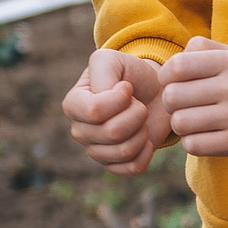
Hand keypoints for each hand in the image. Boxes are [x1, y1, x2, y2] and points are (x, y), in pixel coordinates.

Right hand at [65, 48, 171, 175]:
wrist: (153, 92)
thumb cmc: (131, 74)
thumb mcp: (113, 59)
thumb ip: (104, 70)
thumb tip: (110, 95)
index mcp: (73, 104)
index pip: (94, 111)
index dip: (119, 100)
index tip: (128, 87)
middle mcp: (80, 130)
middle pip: (112, 132)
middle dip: (136, 114)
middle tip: (139, 104)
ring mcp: (96, 151)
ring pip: (124, 151)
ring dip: (142, 131)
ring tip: (141, 118)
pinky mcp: (115, 165)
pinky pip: (132, 167)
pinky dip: (146, 151)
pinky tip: (145, 136)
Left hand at [163, 37, 227, 161]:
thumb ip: (200, 49)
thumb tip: (170, 65)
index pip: (177, 66)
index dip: (166, 77)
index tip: (175, 84)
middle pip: (172, 96)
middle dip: (171, 103)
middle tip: (184, 106)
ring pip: (180, 123)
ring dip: (181, 125)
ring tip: (195, 122)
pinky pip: (193, 145)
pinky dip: (193, 143)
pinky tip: (205, 136)